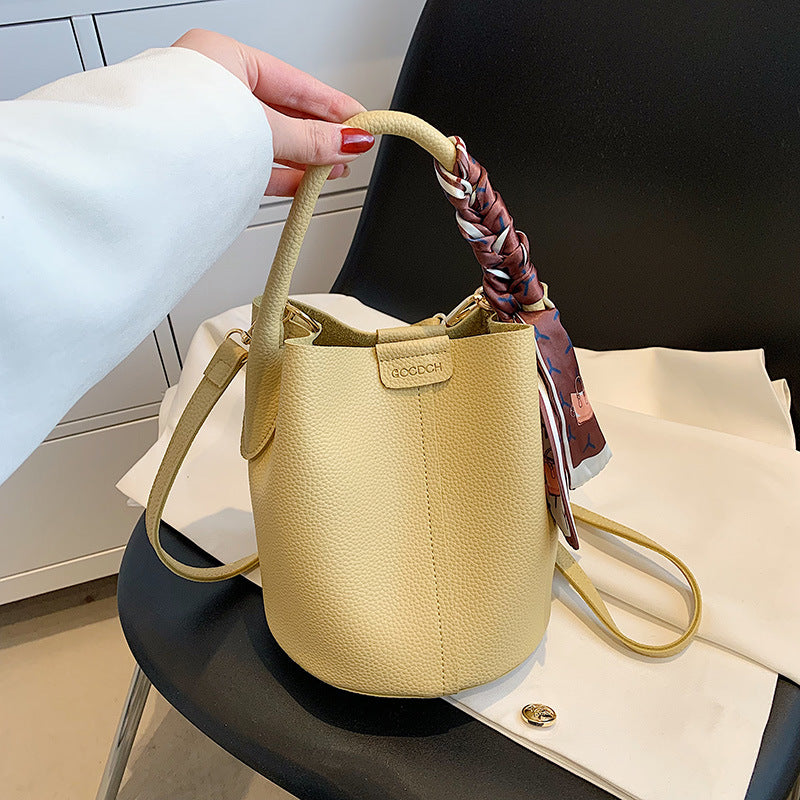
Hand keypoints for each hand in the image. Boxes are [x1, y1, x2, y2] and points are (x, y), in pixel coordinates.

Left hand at [172, 29, 373, 195]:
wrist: (136, 171)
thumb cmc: (180, 129)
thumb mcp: (264, 129)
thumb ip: (310, 138)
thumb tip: (348, 142)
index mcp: (221, 58)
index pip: (294, 83)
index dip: (333, 105)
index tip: (360, 121)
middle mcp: (213, 89)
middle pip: (283, 113)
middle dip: (320, 135)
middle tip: (351, 150)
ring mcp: (209, 126)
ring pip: (268, 141)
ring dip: (304, 158)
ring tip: (332, 170)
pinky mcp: (206, 160)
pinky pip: (252, 163)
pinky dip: (281, 172)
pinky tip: (305, 181)